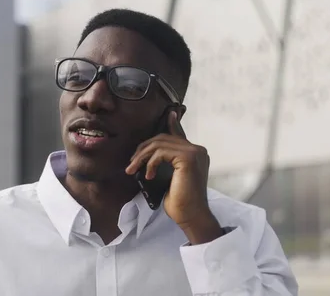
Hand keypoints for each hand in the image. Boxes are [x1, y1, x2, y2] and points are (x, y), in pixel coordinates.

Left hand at [125, 111, 221, 243]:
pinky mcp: (188, 158)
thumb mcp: (170, 178)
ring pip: (160, 144)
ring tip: (134, 170)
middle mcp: (198, 150)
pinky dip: (150, 162)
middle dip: (143, 149)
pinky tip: (148, 175)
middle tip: (131, 163)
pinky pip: (161, 152)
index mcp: (196, 153)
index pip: (179, 135)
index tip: (170, 113)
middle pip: (163, 139)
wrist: (190, 215)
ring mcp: (194, 152)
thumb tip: (153, 154)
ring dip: (142, 157)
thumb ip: (167, 163)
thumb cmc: (180, 201)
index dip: (173, 124)